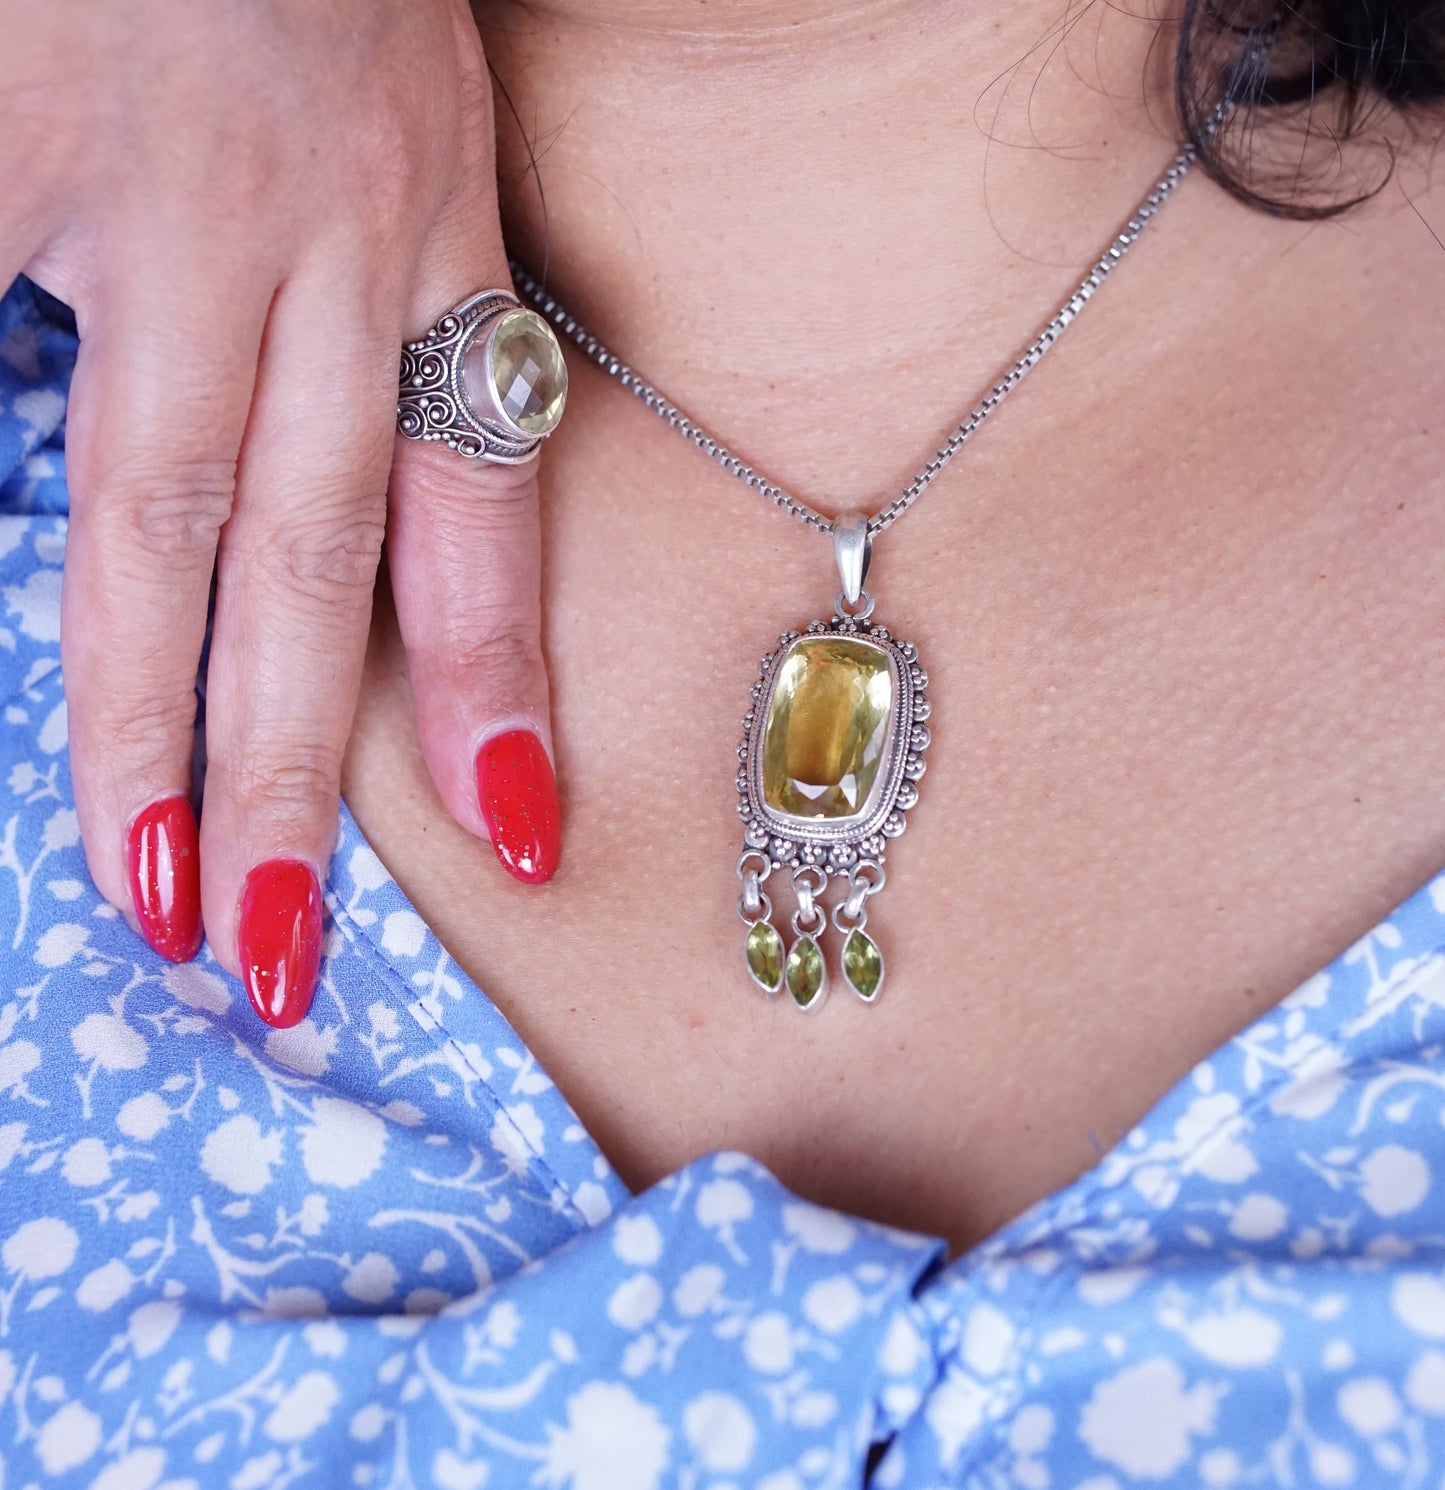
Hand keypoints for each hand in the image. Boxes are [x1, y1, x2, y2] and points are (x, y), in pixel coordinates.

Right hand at [3, 0, 559, 1024]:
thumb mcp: (393, 144)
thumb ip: (358, 330)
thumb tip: (283, 536)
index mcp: (427, 244)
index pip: (481, 512)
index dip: (498, 683)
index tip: (517, 834)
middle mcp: (321, 248)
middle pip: (314, 561)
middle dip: (297, 769)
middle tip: (278, 946)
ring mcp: (164, 209)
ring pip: (163, 514)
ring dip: (149, 715)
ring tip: (150, 882)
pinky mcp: (17, 150)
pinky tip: (15, 649)